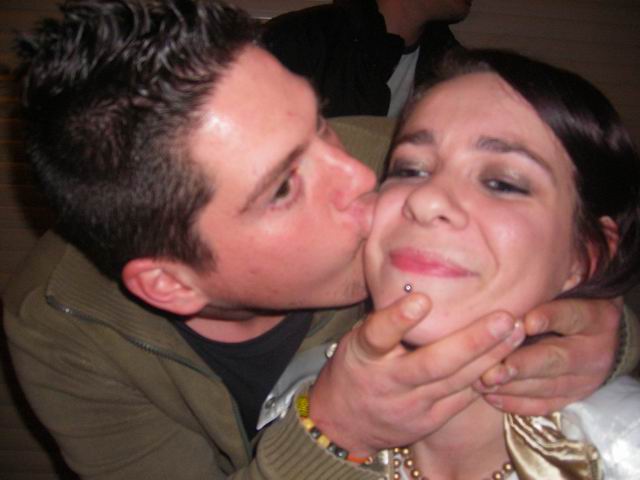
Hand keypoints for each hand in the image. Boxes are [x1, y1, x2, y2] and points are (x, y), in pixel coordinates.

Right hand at [308, 293, 524, 454]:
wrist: (346, 424)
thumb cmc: (357, 368)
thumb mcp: (358, 341)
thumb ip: (385, 321)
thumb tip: (421, 281)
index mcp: (364, 355)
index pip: (378, 335)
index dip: (398, 319)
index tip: (422, 300)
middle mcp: (388, 382)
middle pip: (432, 364)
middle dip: (471, 341)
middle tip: (504, 318)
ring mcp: (411, 405)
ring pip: (456, 381)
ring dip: (490, 356)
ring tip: (516, 331)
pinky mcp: (430, 420)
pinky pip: (463, 398)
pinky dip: (486, 377)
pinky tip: (508, 358)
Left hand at [477, 297, 620, 414]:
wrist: (600, 339)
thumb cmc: (570, 304)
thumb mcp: (568, 290)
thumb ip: (545, 289)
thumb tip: (509, 282)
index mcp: (596, 318)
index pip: (572, 316)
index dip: (549, 318)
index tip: (523, 322)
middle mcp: (593, 352)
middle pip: (556, 359)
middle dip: (522, 365)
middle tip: (493, 370)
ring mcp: (584, 380)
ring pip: (547, 386)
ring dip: (512, 386)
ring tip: (483, 382)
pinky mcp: (572, 398)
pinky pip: (544, 405)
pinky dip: (516, 403)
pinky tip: (491, 396)